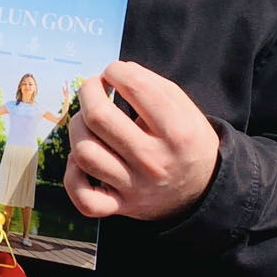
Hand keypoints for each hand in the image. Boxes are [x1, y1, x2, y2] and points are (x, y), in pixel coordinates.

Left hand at [64, 61, 220, 221]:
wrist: (202, 190)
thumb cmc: (186, 140)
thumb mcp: (184, 108)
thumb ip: (153, 85)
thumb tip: (117, 71)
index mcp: (177, 132)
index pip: (136, 88)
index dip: (117, 71)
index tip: (114, 72)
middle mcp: (154, 161)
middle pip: (98, 117)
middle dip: (89, 91)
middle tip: (94, 87)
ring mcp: (135, 187)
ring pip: (84, 153)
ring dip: (78, 128)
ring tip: (88, 121)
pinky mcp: (121, 206)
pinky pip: (83, 197)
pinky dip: (73, 176)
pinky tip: (80, 159)